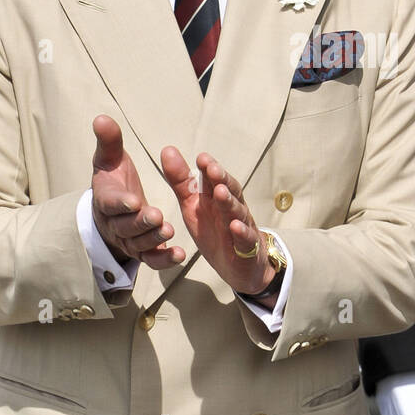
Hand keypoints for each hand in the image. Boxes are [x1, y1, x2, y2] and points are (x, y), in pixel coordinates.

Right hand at [90, 115, 182, 269]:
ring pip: (139, 244)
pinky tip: (179, 254)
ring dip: (153, 239)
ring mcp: (129, 241)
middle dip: (141, 222)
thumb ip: (109, 142)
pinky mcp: (143, 252)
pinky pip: (152, 259)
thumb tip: (101, 118)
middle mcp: (116, 224)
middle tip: (157, 216)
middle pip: (126, 226)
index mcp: (106, 201)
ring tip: (168, 230)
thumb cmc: (114, 182)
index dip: (120, 203)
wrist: (112, 213)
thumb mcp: (110, 160)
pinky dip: (164, 259)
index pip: (110, 203)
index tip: (133, 200)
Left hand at [161, 146, 272, 295]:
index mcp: (217, 198)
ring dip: (229, 202)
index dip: (209, 168)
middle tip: (211, 168)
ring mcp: (241, 227)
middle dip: (221, 179)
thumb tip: (167, 149)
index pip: (214, 179)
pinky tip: (235, 226)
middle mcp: (232, 209)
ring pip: (237, 212)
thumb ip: (180, 181)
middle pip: (229, 191)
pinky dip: (242, 232)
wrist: (239, 265)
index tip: (200, 157)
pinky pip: (246, 239)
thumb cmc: (215, 230)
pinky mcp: (247, 249)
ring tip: (221, 192)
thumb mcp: (193, 206)